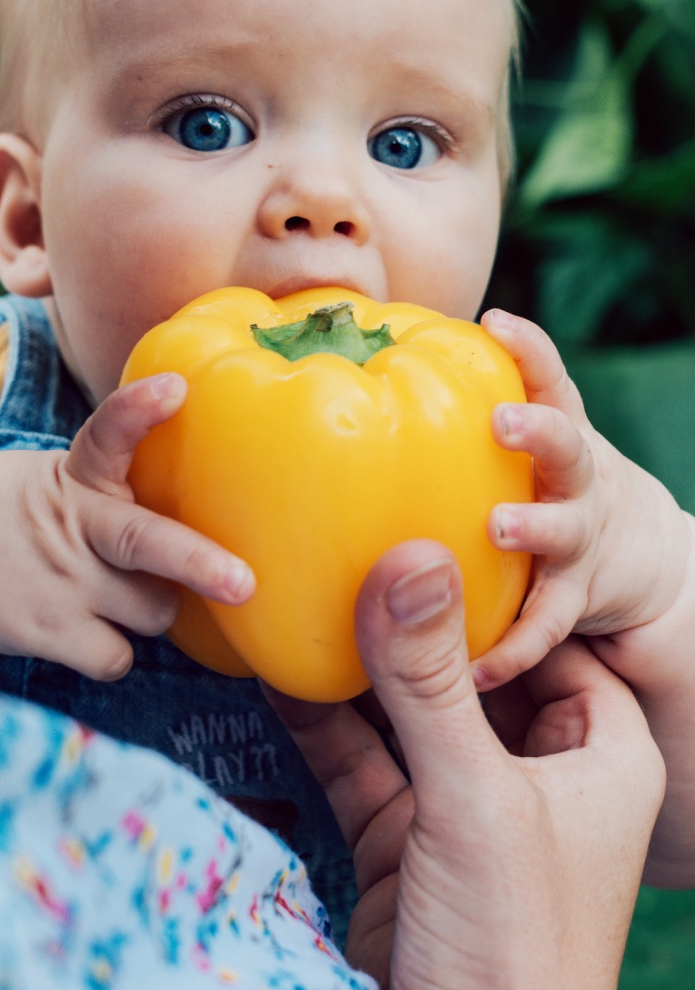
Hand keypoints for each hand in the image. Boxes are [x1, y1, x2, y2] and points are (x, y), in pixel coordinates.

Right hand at [0, 373, 253, 678]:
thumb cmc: (12, 512)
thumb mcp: (56, 477)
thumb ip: (114, 488)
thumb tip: (203, 506)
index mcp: (75, 477)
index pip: (107, 432)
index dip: (139, 410)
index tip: (174, 388)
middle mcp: (72, 526)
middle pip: (144, 543)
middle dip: (198, 563)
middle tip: (244, 583)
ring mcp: (60, 582)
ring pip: (153, 611)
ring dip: (153, 609)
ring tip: (119, 594)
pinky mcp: (46, 631)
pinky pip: (117, 657)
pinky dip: (115, 651)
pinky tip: (91, 632)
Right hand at [266, 541, 662, 989]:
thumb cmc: (513, 949)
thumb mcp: (473, 798)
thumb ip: (431, 680)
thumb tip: (409, 554)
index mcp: (595, 752)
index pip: (550, 635)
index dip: (500, 580)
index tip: (437, 512)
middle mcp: (533, 771)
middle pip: (467, 667)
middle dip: (411, 613)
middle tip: (351, 534)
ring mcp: (461, 806)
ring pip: (403, 710)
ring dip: (355, 661)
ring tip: (303, 584)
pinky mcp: (401, 840)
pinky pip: (357, 758)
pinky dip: (318, 718)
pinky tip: (276, 666)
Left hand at [473, 308, 694, 688]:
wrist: (637, 553)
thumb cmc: (540, 482)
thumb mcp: (521, 444)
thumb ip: (457, 416)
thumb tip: (353, 368)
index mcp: (554, 433)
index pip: (548, 377)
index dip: (528, 346)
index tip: (495, 319)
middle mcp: (574, 478)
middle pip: (565, 444)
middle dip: (536, 430)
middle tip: (500, 420)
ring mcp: (581, 537)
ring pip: (562, 531)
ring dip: (532, 526)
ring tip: (498, 526)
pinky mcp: (577, 597)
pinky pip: (544, 628)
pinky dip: (512, 649)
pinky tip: (475, 670)